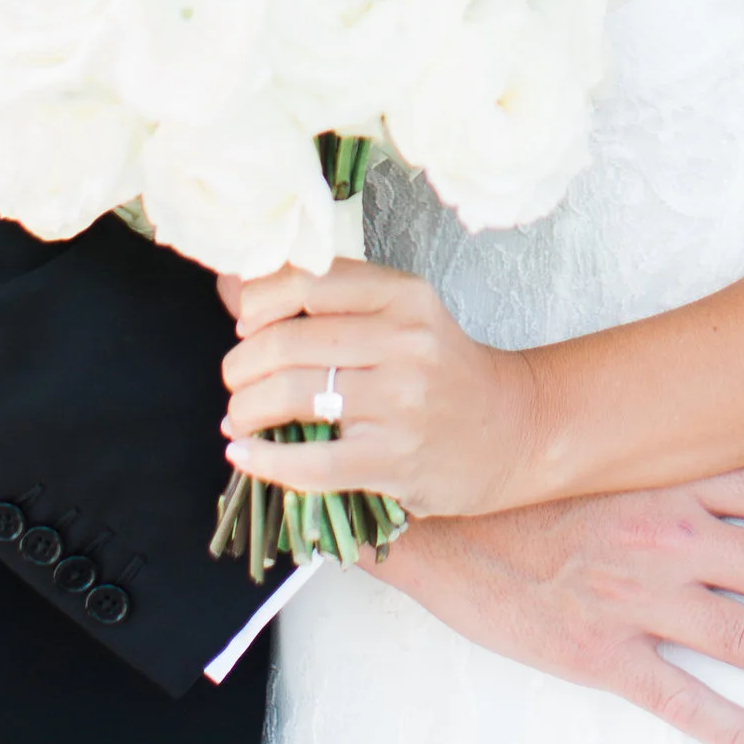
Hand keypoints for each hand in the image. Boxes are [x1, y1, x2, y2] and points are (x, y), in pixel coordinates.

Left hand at [220, 258, 537, 519]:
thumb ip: (325, 299)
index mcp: (403, 295)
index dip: (258, 304)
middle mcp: (404, 342)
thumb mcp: (398, 315)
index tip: (247, 324)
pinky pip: (310, 462)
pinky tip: (244, 455)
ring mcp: (400, 403)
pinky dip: (264, 460)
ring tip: (240, 416)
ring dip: (245, 409)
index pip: (306, 281)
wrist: (510, 429)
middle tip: (236, 379)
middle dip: (241, 364)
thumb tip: (233, 287)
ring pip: (291, 395)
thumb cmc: (441, 370)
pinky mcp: (393, 460)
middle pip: (287, 341)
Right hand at [370, 462, 743, 743]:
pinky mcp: (599, 653)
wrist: (430, 510)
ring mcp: (638, 597)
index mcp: (671, 475)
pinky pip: (686, 702)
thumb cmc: (516, 473)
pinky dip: (743, 731)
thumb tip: (727, 446)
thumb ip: (665, 452)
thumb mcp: (601, 443)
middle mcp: (670, 533)